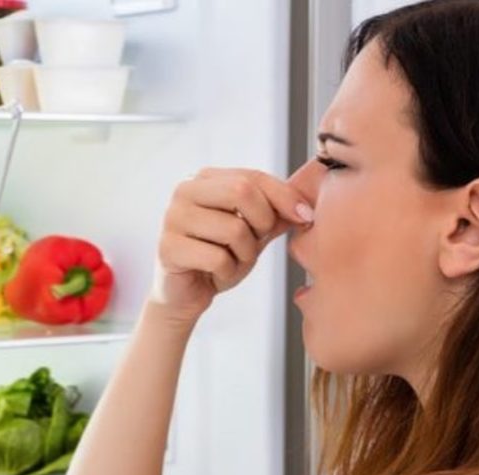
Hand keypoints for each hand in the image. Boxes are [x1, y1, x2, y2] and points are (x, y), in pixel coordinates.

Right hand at [150, 168, 312, 324]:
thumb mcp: (254, 231)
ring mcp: (173, 219)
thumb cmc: (219, 257)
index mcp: (205, 179)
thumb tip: (309, 202)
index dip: (284, 196)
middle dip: (262, 222)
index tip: (305, 216)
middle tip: (257, 242)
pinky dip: (227, 272)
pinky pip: (217, 258)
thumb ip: (277, 213)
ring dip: (245, 253)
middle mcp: (184, 191)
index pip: (252, 177)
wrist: (188, 293)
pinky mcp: (168, 248)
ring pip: (233, 229)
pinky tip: (216, 274)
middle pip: (241, 192)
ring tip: (232, 261)